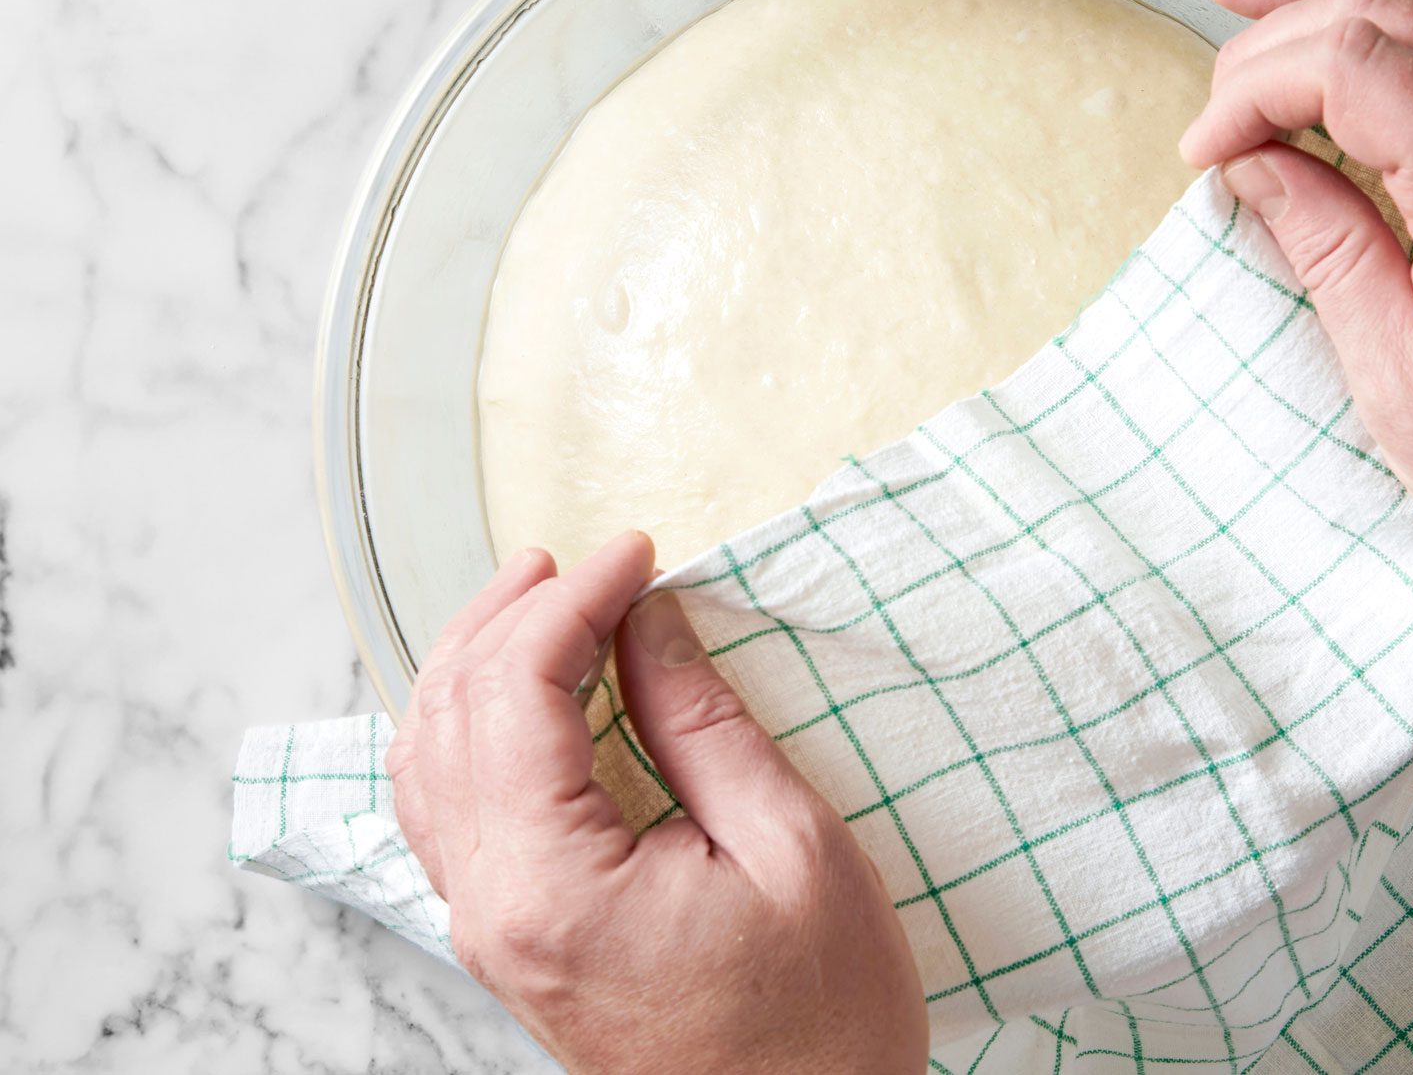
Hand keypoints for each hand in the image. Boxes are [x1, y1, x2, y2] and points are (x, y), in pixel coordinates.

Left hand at [384, 533, 926, 1074]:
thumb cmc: (821, 1022)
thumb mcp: (792, 849)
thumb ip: (702, 724)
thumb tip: (648, 623)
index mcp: (554, 887)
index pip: (516, 694)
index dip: (573, 600)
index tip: (638, 552)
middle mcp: (494, 913)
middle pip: (451, 717)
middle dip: (513, 615)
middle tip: (589, 561)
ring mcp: (491, 935)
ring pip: (429, 763)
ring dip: (477, 665)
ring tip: (540, 599)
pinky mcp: (512, 945)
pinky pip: (447, 814)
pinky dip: (469, 731)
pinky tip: (516, 699)